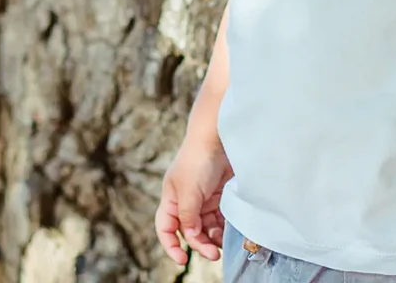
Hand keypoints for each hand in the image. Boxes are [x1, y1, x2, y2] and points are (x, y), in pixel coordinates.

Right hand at [155, 135, 232, 265]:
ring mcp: (203, 198)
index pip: (166, 228)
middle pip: (189, 231)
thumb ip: (188, 215)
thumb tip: (190, 237)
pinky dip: (223, 226)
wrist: (219, 136)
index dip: (171, 246)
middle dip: (199, 244)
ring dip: (213, 237)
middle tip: (213, 253)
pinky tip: (229, 231)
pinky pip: (219, 218)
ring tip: (222, 243)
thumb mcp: (189, 190)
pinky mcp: (219, 195)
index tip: (182, 259)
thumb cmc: (198, 159)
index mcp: (171, 199)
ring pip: (205, 227)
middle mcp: (186, 201)